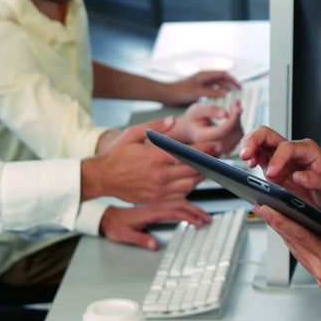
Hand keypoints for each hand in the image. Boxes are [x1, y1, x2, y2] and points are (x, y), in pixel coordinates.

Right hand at [81, 116, 205, 202]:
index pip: (187, 153)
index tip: (216, 146)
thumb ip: (154, 126)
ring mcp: (158, 189)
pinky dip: (190, 187)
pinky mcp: (156, 199)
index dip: (205, 149)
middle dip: (209, 162)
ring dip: (201, 176)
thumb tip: (173, 120)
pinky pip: (180, 195)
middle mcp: (159, 175)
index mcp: (155, 157)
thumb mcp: (132, 134)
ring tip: (209, 167)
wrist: (102, 178)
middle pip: (193, 170)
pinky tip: (193, 179)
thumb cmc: (117, 154)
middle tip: (218, 156)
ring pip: (190, 184)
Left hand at [99, 201, 211, 249]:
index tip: (199, 222)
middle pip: (180, 205)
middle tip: (208, 219)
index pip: (173, 211)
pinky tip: (191, 208)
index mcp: (149, 211)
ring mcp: (156, 204)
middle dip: (195, 211)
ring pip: (178, 201)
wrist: (107, 216)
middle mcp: (154, 205)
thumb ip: (140, 240)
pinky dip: (185, 204)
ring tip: (203, 215)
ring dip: (192, 207)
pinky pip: (173, 201)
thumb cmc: (115, 225)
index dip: (188, 216)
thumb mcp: (125, 235)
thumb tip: (154, 245)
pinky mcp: (155, 205)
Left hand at [161, 71, 239, 106]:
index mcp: (204, 74)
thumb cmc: (180, 92)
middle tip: (238, 92)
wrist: (166, 95)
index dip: (232, 80)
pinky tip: (220, 99)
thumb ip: (213, 92)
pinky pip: (211, 90)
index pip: (223, 74)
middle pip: (221, 78)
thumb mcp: (198, 92)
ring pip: (217, 84)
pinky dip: (218, 93)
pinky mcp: (198, 89)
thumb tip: (227, 92)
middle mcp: (203, 77)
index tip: (239, 87)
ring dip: (225, 89)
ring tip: (232, 96)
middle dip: (230, 84)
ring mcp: (201, 83)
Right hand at [176, 101, 243, 154]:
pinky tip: (233, 114)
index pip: (223, 131)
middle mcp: (212, 147)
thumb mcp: (197, 110)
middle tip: (236, 102)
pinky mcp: (228, 148)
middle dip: (236, 117)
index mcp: (202, 138)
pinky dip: (238, 124)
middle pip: (232, 134)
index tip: (238, 107)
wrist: (191, 130)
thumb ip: (210, 111)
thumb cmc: (193, 118)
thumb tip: (225, 114)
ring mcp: (221, 150)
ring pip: (238, 135)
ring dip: (238, 119)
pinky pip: (239, 136)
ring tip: (233, 105)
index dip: (232, 119)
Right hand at [240, 126, 320, 217]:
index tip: (272, 174)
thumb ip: (317, 181)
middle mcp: (293, 150)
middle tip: (246, 154)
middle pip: (268, 134)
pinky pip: (258, 156)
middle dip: (254, 140)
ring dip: (249, 146)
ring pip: (260, 142)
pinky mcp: (273, 168)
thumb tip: (299, 176)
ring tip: (244, 157)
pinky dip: (250, 157)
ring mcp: (281, 158)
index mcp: (308, 150)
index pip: (287, 147)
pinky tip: (249, 165)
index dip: (277, 159)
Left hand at [254, 204, 320, 320]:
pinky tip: (292, 237)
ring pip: (297, 252)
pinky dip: (296, 246)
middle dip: (276, 224)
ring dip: (283, 234)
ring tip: (273, 218)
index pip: (301, 235)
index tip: (268, 208)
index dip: (281, 220)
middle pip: (294, 243)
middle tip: (262, 207)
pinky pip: (305, 261)